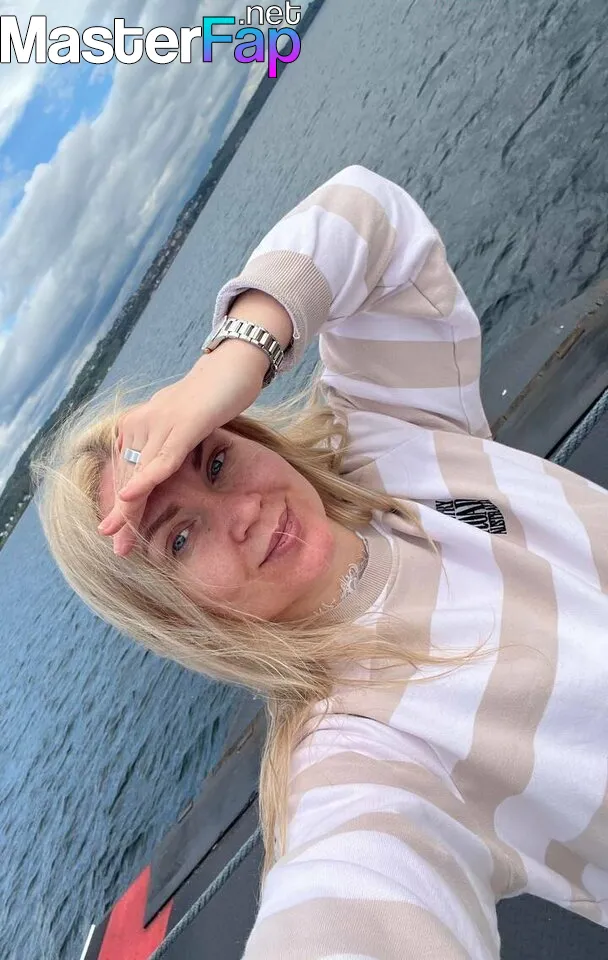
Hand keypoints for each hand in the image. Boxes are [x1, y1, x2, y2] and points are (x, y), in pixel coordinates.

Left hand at [98, 344, 266, 555]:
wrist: (235, 365)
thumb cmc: (213, 396)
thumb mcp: (183, 426)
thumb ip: (168, 445)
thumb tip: (161, 469)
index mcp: (140, 426)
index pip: (128, 474)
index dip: (124, 507)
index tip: (117, 536)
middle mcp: (142, 424)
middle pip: (130, 478)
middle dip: (123, 517)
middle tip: (117, 548)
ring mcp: (161, 423)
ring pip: (141, 474)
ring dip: (130, 510)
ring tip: (120, 539)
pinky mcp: (183, 424)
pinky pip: (163, 459)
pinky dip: (146, 480)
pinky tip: (129, 498)